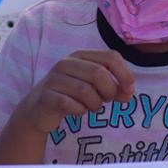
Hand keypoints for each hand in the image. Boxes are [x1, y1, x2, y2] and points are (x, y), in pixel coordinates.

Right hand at [11, 49, 134, 133]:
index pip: (111, 56)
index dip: (124, 74)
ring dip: (95, 104)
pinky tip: (77, 111)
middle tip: (106, 100)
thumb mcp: (95, 87)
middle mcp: (65, 63)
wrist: (39, 109)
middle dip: (109, 91)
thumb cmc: (72, 95)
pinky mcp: (46, 96)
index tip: (129, 90)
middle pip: (99, 73)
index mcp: (80, 56)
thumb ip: (114, 86)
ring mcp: (54, 79)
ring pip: (86, 91)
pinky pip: (71, 105)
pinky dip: (80, 111)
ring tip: (91, 106)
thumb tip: (129, 92)